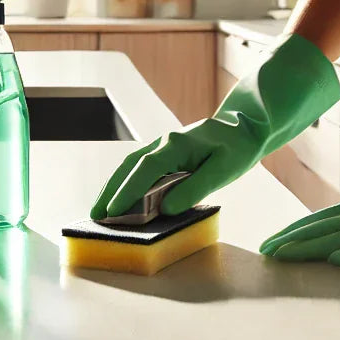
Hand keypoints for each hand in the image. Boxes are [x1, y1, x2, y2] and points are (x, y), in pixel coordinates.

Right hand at [89, 34, 339, 220]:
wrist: (245, 125)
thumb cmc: (237, 148)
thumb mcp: (223, 170)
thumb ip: (195, 188)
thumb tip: (165, 208)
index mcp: (175, 145)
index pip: (145, 170)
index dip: (128, 192)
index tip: (113, 210)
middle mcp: (163, 143)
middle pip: (129, 166)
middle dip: (111, 190)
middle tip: (94, 214)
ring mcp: (162, 146)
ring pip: (130, 165)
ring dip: (114, 186)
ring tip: (100, 208)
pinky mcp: (166, 152)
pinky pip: (139, 166)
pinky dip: (125, 181)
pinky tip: (121, 195)